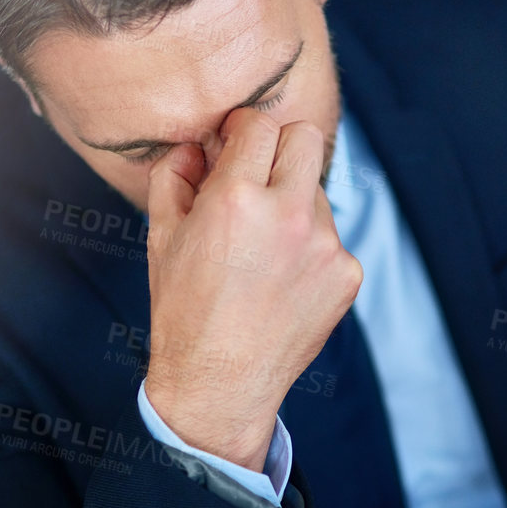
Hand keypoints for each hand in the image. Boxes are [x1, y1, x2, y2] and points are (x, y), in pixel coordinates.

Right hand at [143, 107, 361, 470]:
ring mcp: (325, 246)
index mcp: (236, 199)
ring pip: (317, 191)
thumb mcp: (160, 238)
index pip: (259, 124)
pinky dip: (308, 249)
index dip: (242, 129)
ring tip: (261, 251)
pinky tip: (280, 281)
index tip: (235, 143)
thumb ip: (174, 177)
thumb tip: (195, 147)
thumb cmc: (182, 311)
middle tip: (257, 176)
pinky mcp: (346, 274)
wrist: (219, 383)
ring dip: (292, 204)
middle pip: (306, 137)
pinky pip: (331, 238)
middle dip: (279, 147)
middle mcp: (288, 215)